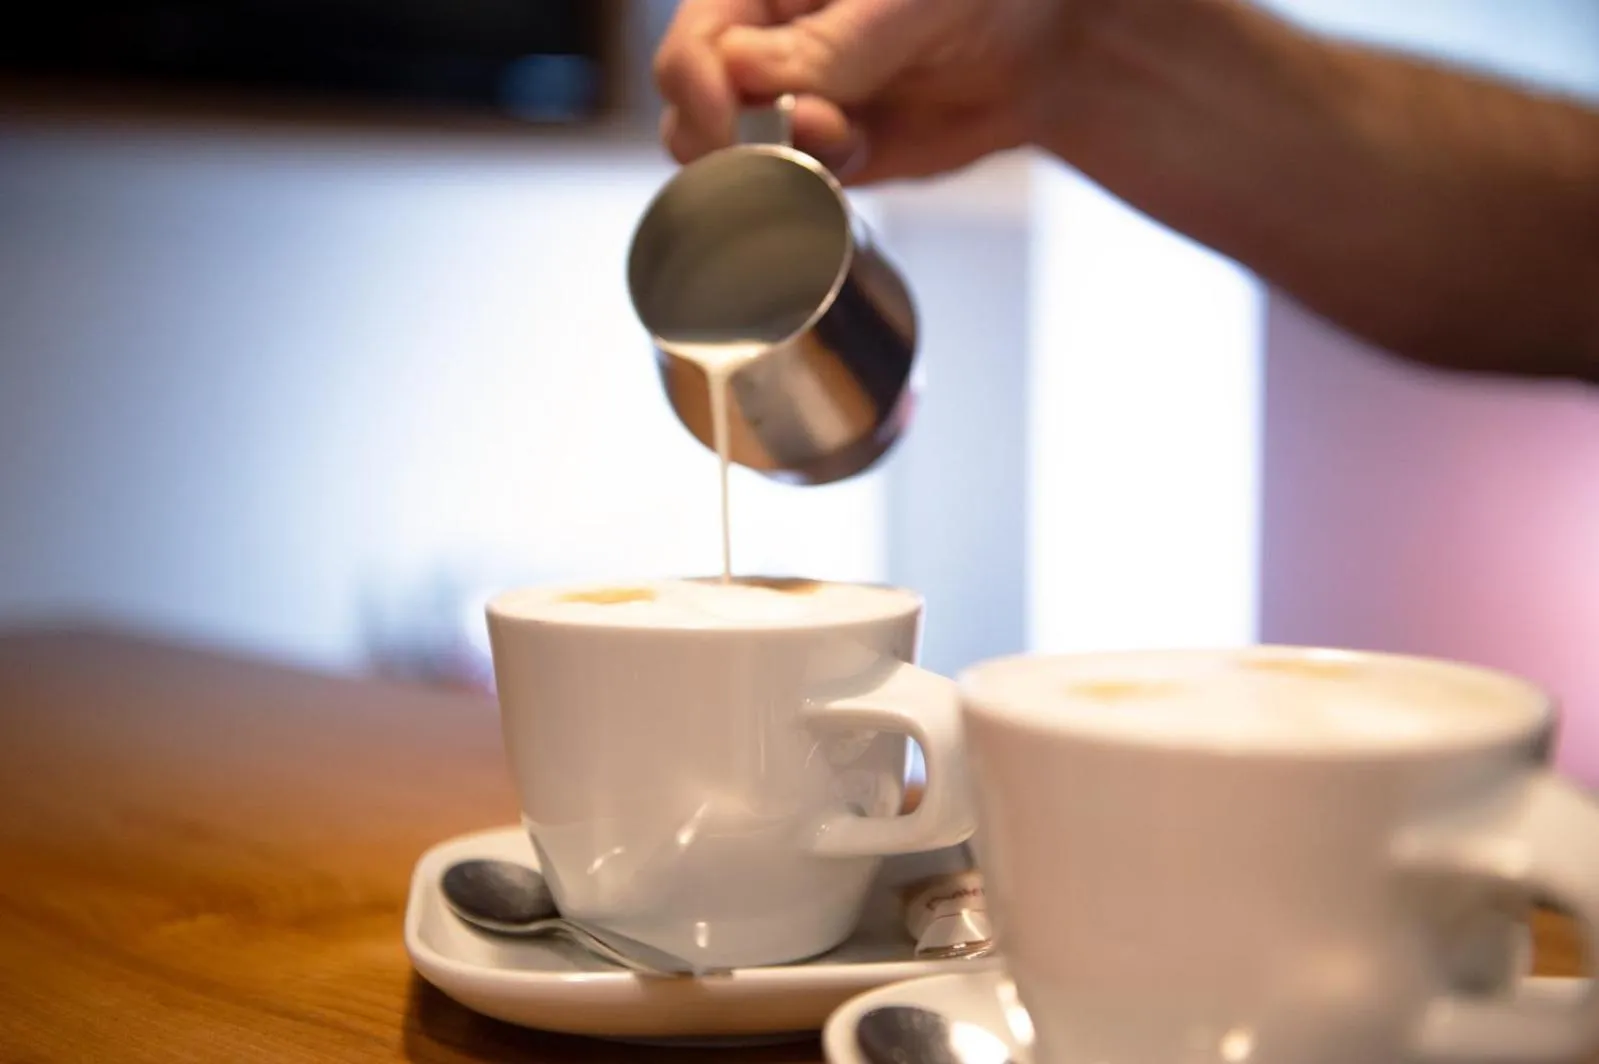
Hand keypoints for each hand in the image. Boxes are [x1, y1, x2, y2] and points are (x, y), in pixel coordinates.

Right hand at [653, 0, 1076, 183]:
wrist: (1043, 42)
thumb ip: (825, 42)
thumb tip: (743, 73)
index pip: (689, 49)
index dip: (698, 89)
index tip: (733, 120)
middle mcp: (762, 49)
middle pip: (691, 115)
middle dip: (736, 139)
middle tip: (809, 130)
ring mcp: (790, 110)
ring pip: (734, 165)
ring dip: (780, 167)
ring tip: (846, 137)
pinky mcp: (827, 160)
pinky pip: (791, 194)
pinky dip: (814, 191)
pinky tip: (859, 154)